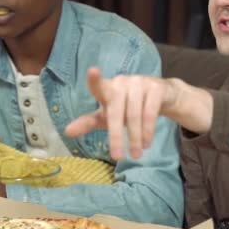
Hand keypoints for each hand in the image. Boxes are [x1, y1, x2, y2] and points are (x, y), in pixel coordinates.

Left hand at [65, 67, 212, 160]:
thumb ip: (88, 123)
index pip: (98, 85)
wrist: (161, 96)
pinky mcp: (156, 88)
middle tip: (117, 157)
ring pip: (134, 114)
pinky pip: (150, 112)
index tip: (92, 71)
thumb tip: (67, 132)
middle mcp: (122, 83)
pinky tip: (147, 143)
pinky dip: (148, 130)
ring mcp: (140, 83)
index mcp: (108, 88)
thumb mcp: (106, 116)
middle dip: (116, 136)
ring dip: (135, 137)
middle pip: (116, 112)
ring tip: (136, 154)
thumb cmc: (127, 107)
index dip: (95, 80)